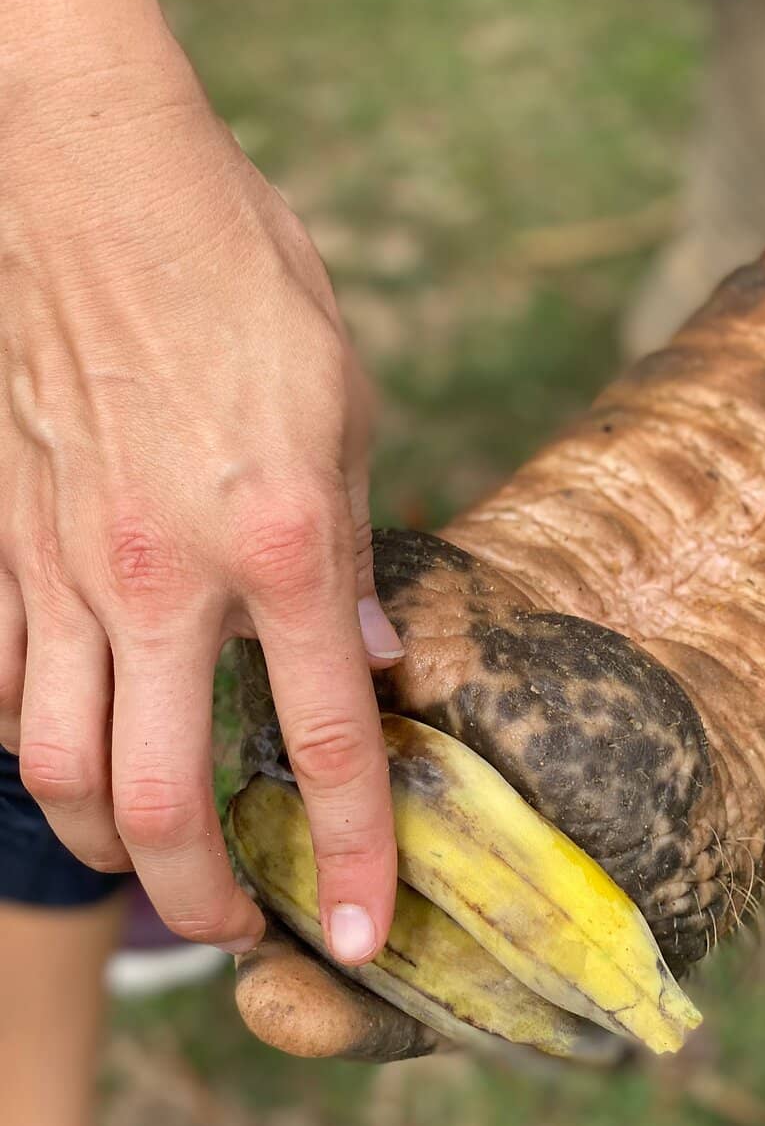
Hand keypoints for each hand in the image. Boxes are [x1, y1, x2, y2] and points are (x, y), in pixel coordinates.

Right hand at [0, 5, 402, 961]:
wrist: (102, 193)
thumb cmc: (240, 280)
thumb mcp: (346, 410)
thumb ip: (356, 549)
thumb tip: (366, 650)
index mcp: (281, 547)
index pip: (326, 746)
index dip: (355, 858)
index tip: (368, 932)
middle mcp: (166, 583)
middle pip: (163, 805)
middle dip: (204, 899)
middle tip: (237, 930)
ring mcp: (67, 571)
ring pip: (59, 771)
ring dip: (108, 844)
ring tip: (154, 862)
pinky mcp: (5, 546)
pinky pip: (6, 688)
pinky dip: (38, 746)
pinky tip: (76, 751)